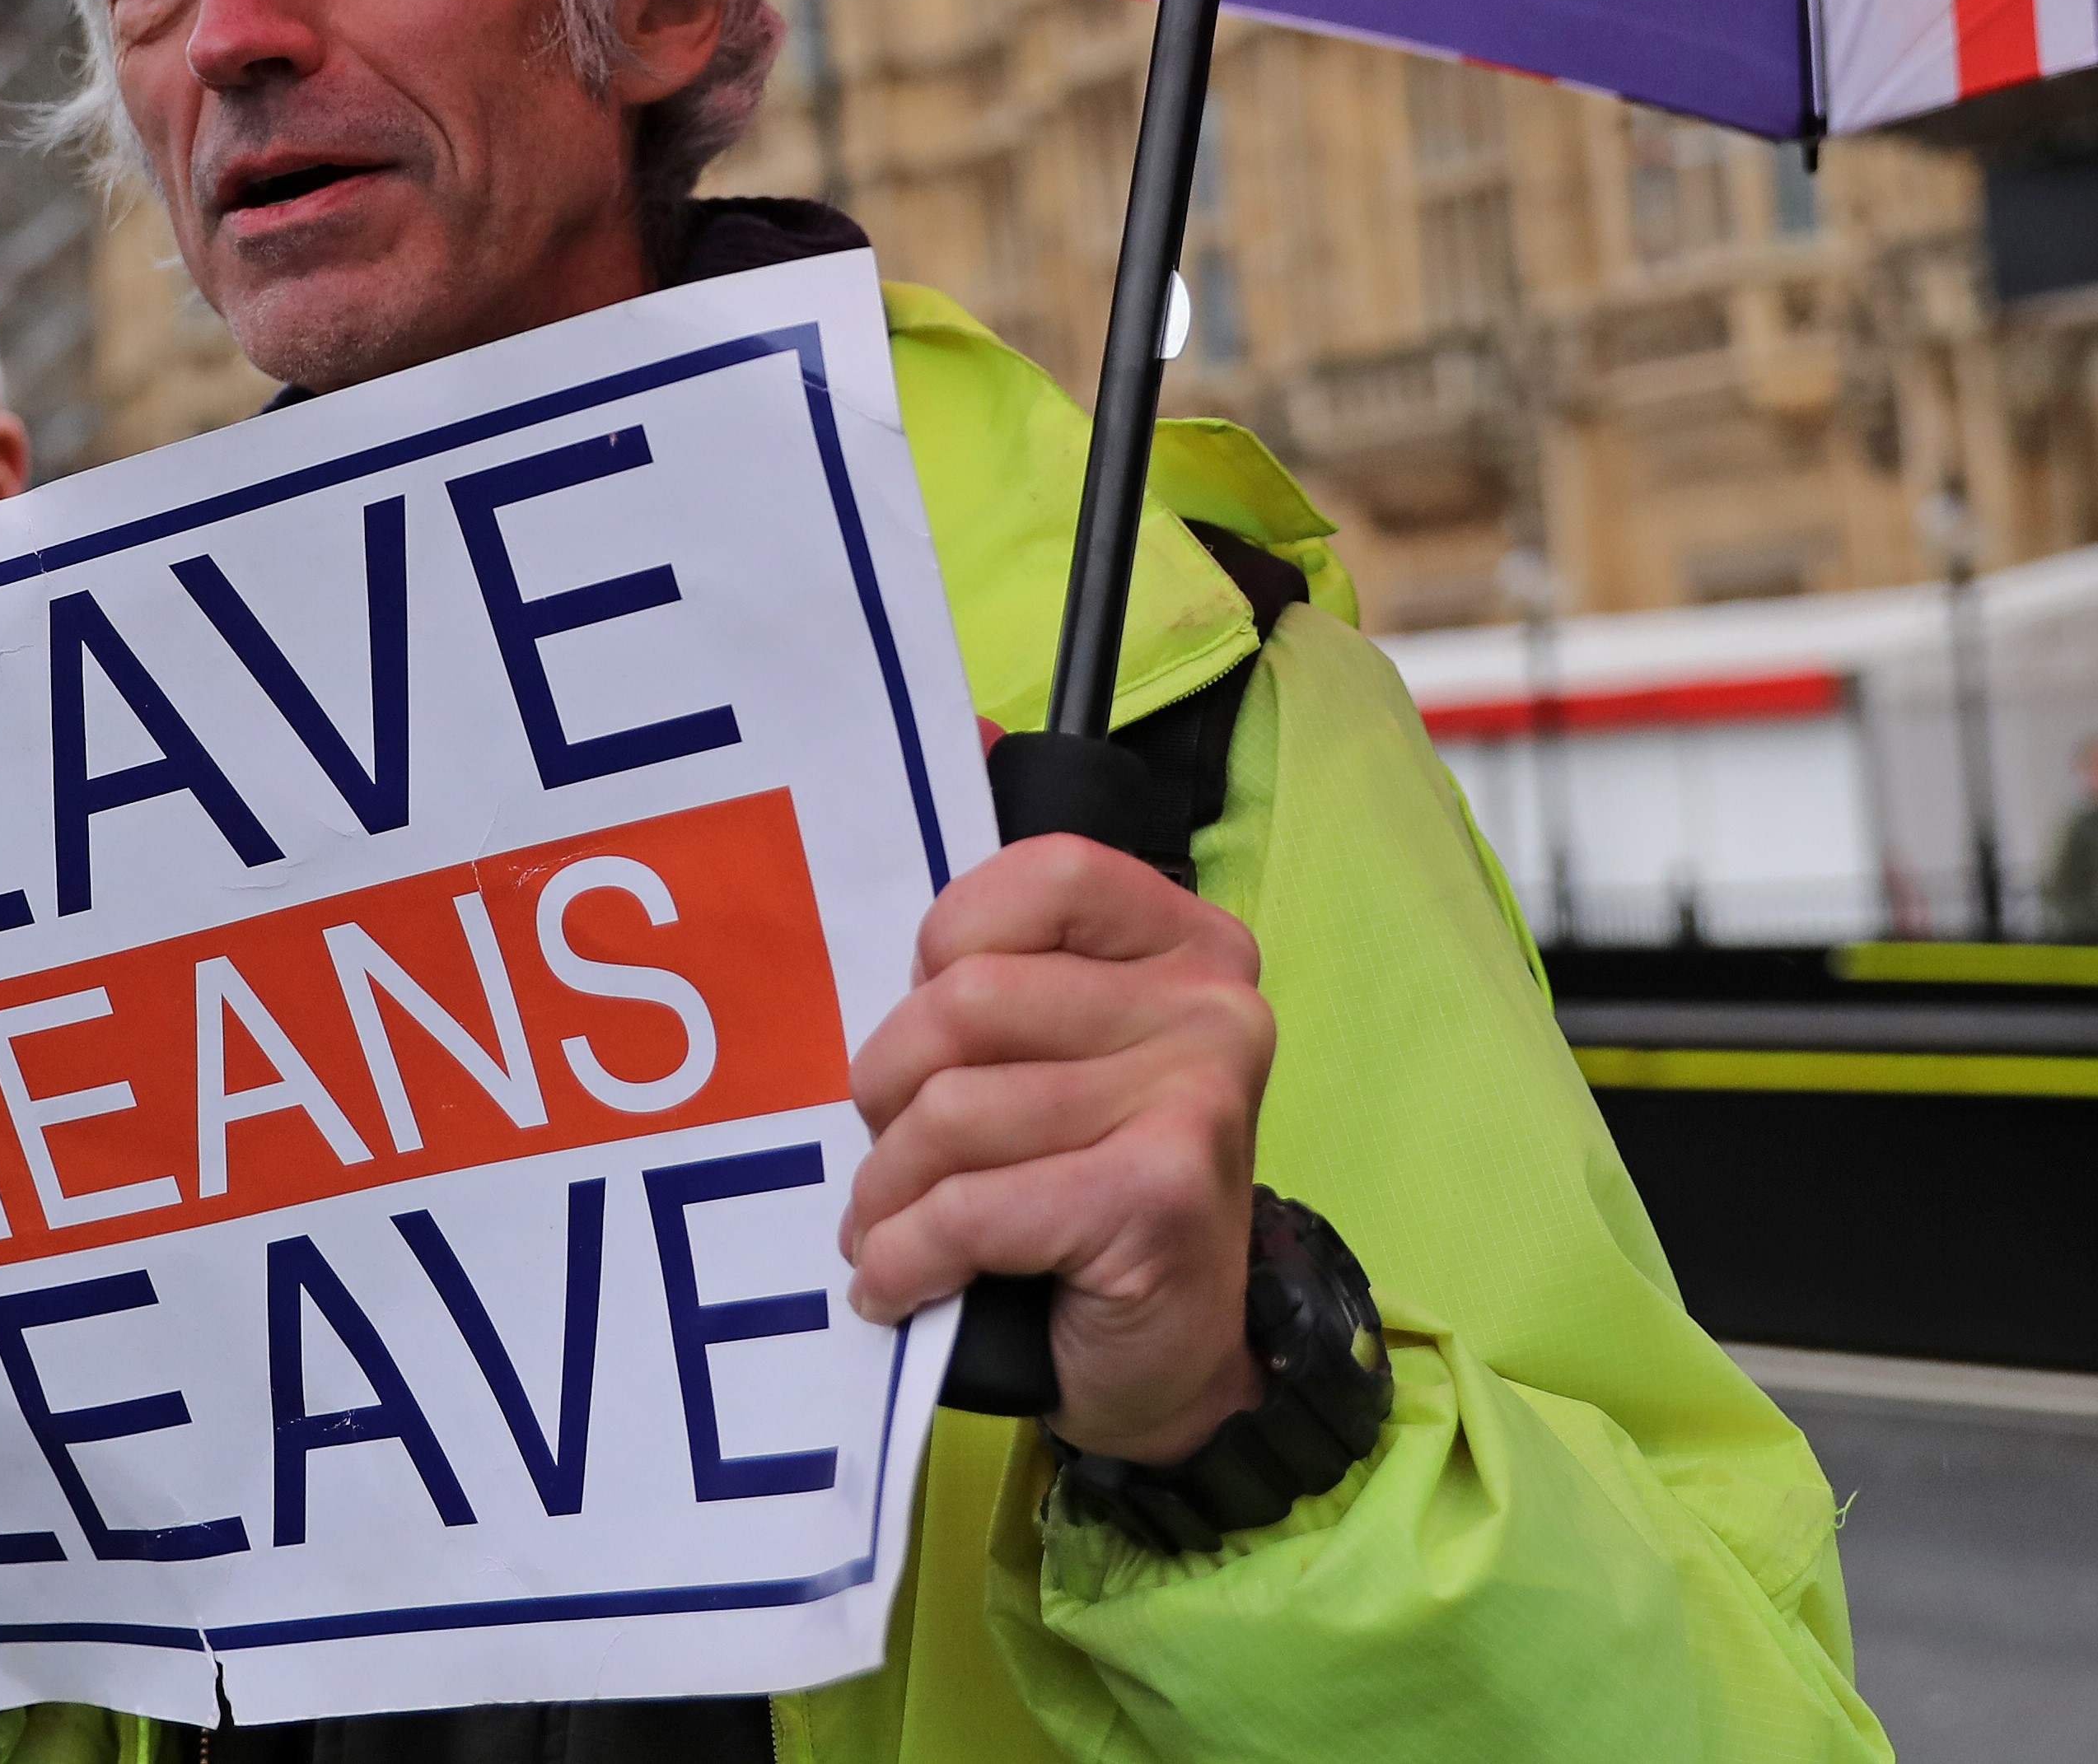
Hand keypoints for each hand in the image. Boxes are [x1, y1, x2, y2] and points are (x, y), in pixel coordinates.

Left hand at [843, 834, 1275, 1464]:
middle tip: (887, 1150)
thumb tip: (965, 729)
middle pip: (967, 1002)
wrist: (1173, 1367)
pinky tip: (901, 1283)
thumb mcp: (1053, 1052)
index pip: (1039, 875)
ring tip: (887, 1227)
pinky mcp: (1156, 1197)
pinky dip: (907, 1256)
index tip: (930, 1032)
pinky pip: (971, 1207)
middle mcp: (1211, 1005)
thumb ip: (1007, 945)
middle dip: (889, 1089)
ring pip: (954, 1112)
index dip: (944, 948)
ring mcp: (1195, 1098)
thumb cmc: (1083, 1190)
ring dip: (889, 1191)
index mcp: (1186, 942)